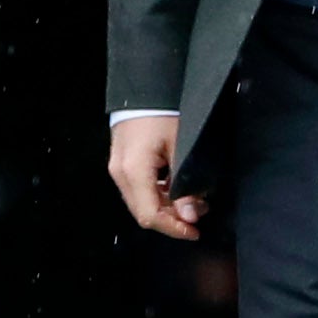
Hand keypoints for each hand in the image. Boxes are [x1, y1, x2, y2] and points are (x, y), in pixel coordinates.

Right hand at [109, 114, 202, 239]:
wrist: (145, 86)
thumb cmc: (164, 113)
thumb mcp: (181, 148)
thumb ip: (185, 185)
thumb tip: (191, 217)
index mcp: (133, 171)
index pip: (150, 215)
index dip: (174, 228)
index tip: (195, 230)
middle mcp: (120, 173)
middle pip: (144, 212)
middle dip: (173, 218)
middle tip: (199, 209)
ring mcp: (118, 167)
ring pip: (141, 201)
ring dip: (167, 206)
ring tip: (193, 197)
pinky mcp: (121, 161)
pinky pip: (139, 188)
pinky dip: (159, 194)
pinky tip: (177, 185)